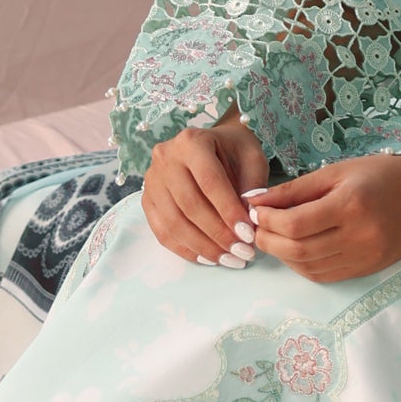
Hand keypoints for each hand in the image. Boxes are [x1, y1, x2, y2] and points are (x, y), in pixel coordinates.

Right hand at [142, 117, 269, 265]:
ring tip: (229, 259)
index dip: (229, 211)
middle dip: (218, 234)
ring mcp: (152, 180)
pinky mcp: (147, 200)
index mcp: (192, 141)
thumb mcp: (252, 159)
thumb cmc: (235, 151)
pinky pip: (162, 231)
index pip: (210, 182)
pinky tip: (208, 258)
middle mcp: (165, 158)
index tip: (249, 235)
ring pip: (173, 222)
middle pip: (189, 205)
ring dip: (203, 247)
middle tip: (242, 253)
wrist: (213, 145)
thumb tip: (249, 219)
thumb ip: (253, 186)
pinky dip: (186, 249)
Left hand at [248, 152, 400, 283]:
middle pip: (298, 250)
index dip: (267, 220)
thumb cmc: (382, 174)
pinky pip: (325, 275)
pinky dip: (302, 265)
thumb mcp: (337, 171)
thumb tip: (254, 200)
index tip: (255, 210)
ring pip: (308, 268)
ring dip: (283, 255)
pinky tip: (297, 249)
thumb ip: (294, 189)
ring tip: (274, 236)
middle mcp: (359, 236)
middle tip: (257, 226)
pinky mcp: (368, 269)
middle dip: (269, 240)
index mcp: (351, 205)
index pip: (295, 223)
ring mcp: (365, 257)